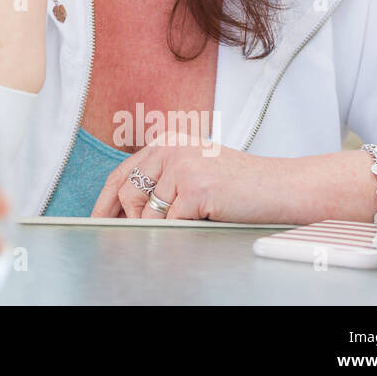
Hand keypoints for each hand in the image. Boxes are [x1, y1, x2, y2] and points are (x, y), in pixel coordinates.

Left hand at [89, 129, 287, 222]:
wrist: (281, 187)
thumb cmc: (240, 184)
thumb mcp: (193, 169)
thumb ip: (161, 180)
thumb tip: (125, 210)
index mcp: (166, 141)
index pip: (122, 173)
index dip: (105, 201)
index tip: (96, 220)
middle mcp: (170, 147)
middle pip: (129, 194)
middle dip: (133, 220)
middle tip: (142, 234)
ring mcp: (181, 166)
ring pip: (149, 213)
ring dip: (165, 227)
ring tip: (193, 219)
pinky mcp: (194, 188)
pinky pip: (172, 223)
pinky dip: (184, 230)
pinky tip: (205, 219)